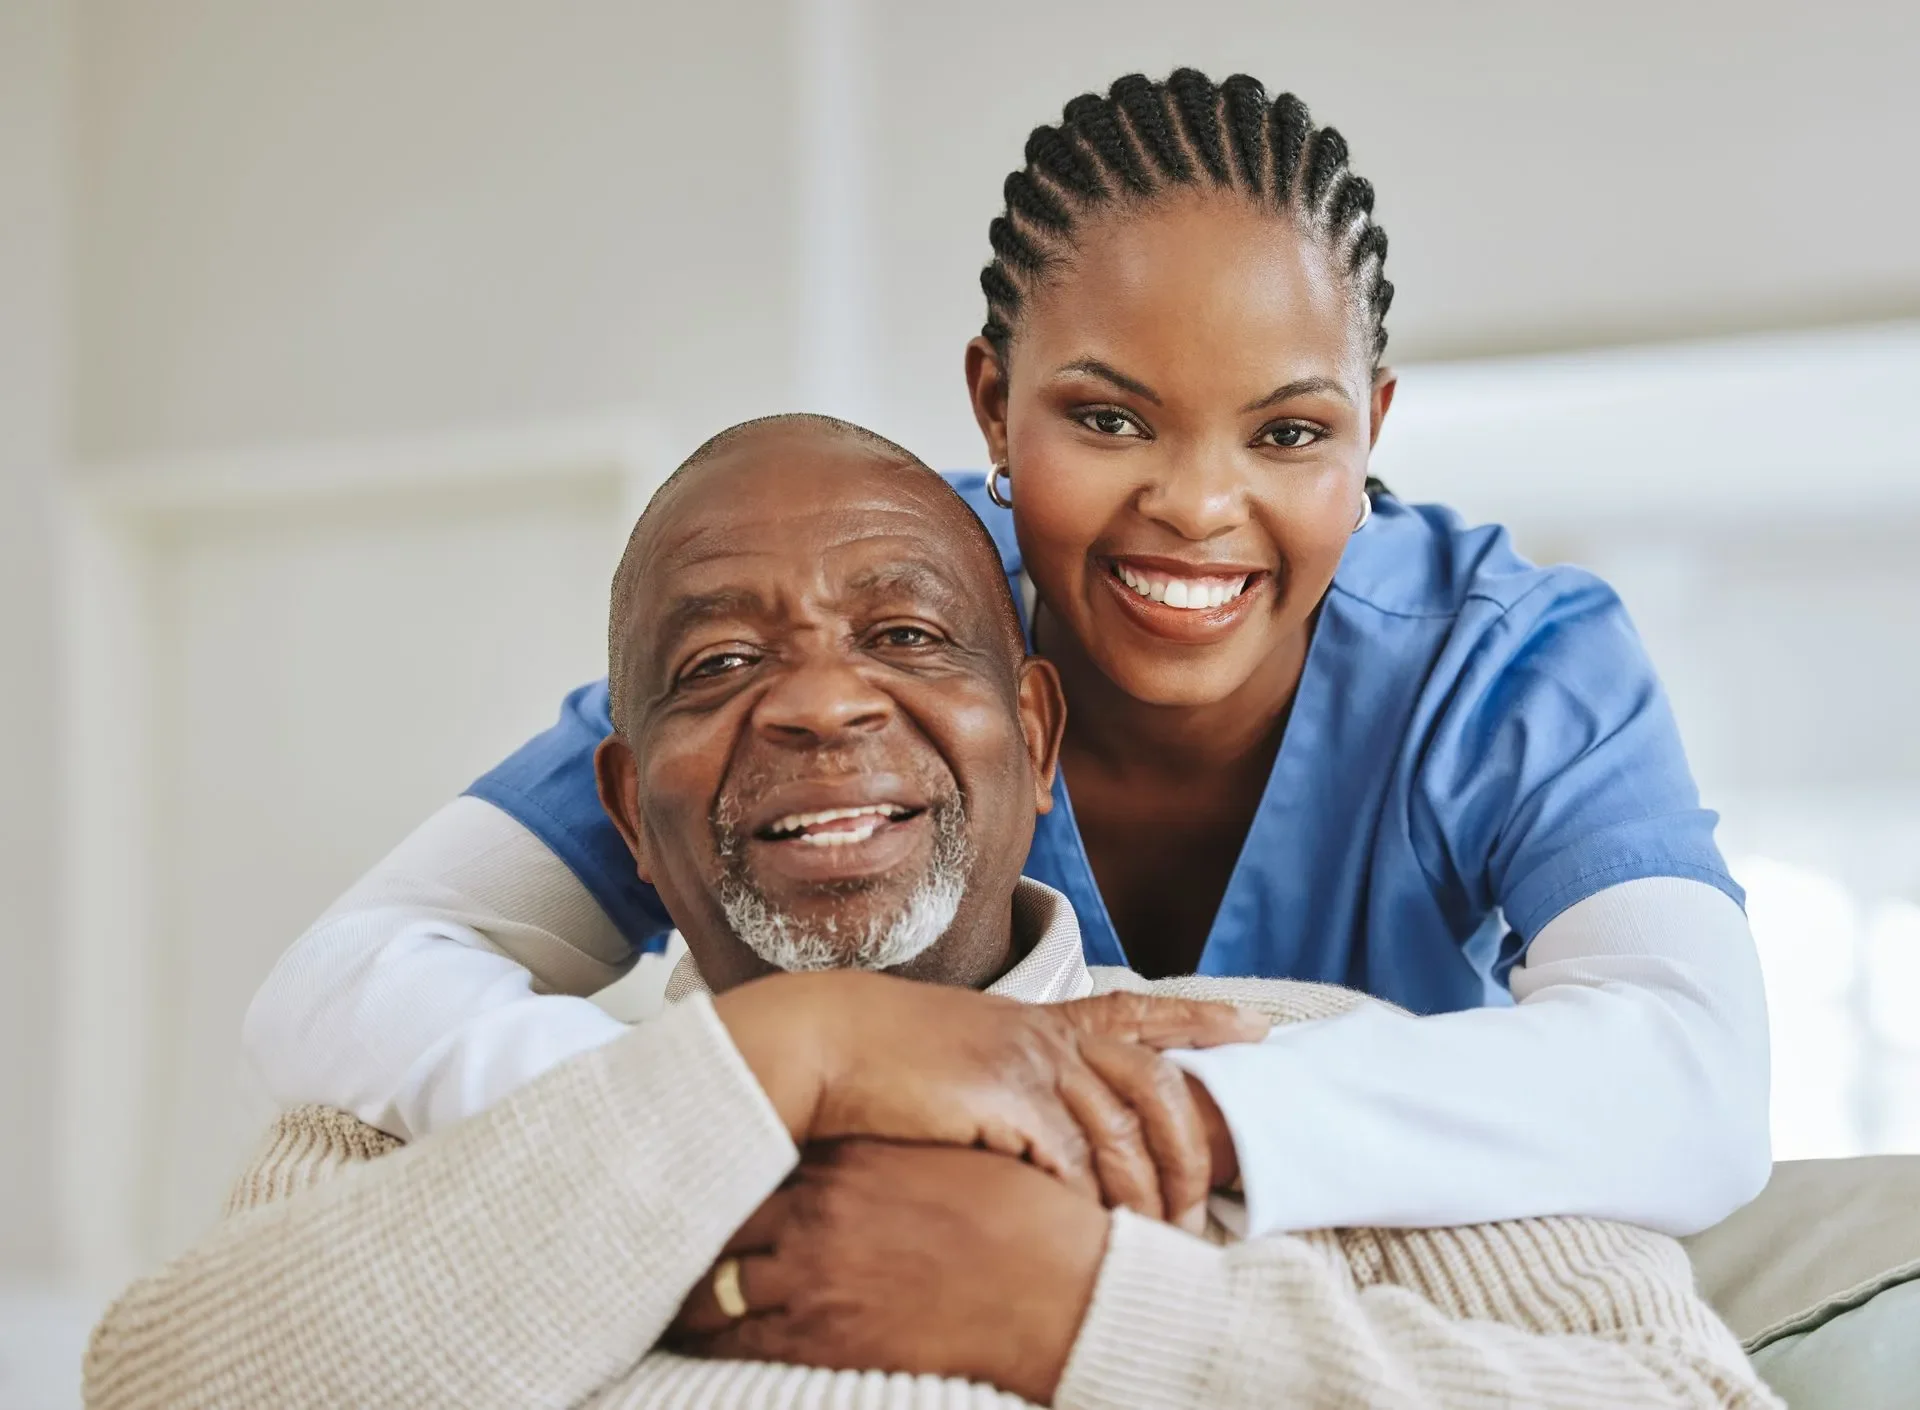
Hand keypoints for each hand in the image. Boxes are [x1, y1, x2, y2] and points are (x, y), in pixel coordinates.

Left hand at [671, 1141, 1108, 1404]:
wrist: (1057, 1287)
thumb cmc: (1019, 1219)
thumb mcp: (951, 1154)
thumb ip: (892, 1149)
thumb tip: (862, 1145)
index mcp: (851, 1154)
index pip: (761, 1153)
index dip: (725, 1166)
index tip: (699, 1168)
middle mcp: (819, 1205)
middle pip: (725, 1212)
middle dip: (691, 1226)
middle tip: (654, 1233)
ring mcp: (814, 1270)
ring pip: (716, 1280)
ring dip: (687, 1290)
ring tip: (658, 1295)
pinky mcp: (820, 1332)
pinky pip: (736, 1338)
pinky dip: (705, 1338)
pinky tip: (685, 1340)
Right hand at [715, 975, 1264, 1225]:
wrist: (820, 1041)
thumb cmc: (878, 1058)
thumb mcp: (959, 1049)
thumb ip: (1010, 1073)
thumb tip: (1045, 1124)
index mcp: (1039, 1018)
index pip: (1139, 1010)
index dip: (1200, 1019)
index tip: (1257, 1026)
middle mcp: (1044, 1035)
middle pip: (1157, 1085)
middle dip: (1193, 1150)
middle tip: (1205, 1206)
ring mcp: (1028, 1064)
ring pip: (1123, 1136)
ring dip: (1146, 1198)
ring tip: (1159, 1242)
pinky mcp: (1005, 1101)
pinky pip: (1073, 1163)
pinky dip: (1090, 1203)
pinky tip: (1092, 1231)